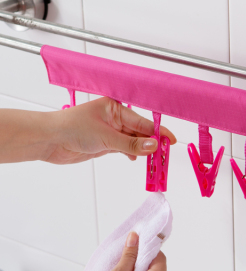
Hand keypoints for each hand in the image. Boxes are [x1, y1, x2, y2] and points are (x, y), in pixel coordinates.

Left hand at [43, 97, 176, 163]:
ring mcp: (110, 132)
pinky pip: (124, 149)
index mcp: (116, 108)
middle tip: (164, 156)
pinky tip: (136, 159)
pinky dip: (132, 154)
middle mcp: (114, 118)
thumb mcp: (106, 137)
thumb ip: (131, 143)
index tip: (170, 141)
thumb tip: (153, 146)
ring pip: (133, 142)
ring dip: (142, 151)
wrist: (49, 140)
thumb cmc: (71, 128)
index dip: (158, 132)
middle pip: (140, 132)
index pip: (143, 122)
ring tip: (153, 162)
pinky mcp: (105, 144)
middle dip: (152, 144)